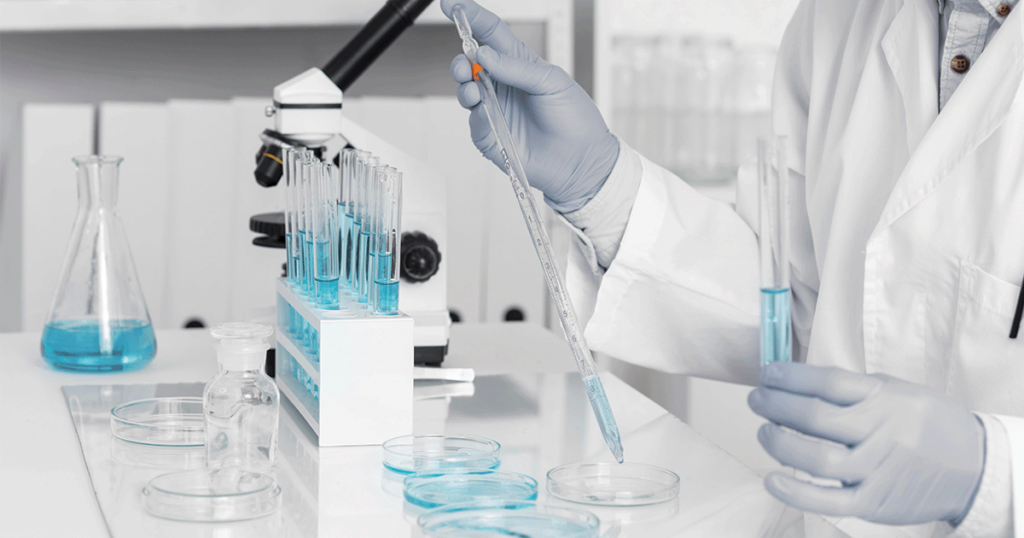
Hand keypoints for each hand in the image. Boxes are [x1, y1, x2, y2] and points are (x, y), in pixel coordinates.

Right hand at [440, 0, 618, 211]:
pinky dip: (476, 115)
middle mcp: (504, 86)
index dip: (471, 17)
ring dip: (464, 86)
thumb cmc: (575, 120)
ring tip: (473, 89)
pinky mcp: (491, 136)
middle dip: (462, 60)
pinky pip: (473, 121)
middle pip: (471, 63)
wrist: (581, 161)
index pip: (490, 33)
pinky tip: (485, 113)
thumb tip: (485, 55)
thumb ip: (517, 67)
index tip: (452, 6)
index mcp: (520, 65)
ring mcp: (496, 110)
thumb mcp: (552, 82)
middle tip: (466, 63)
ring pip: (466, 91)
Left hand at [748, 362, 984, 524]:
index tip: (768, 373)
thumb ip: (856, 390)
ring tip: (765, 432)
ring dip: (779, 443)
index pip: (828, 383)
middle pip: (816, 417)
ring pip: (817, 459)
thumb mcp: (899, 393)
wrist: (974, 468)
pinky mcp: (874, 503)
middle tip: (757, 399)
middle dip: (776, 405)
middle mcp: (882, 433)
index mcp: (886, 399)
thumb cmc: (928, 426)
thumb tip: (800, 382)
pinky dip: (796, 492)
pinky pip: (828, 500)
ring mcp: (878, 470)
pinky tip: (773, 479)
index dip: (790, 377)